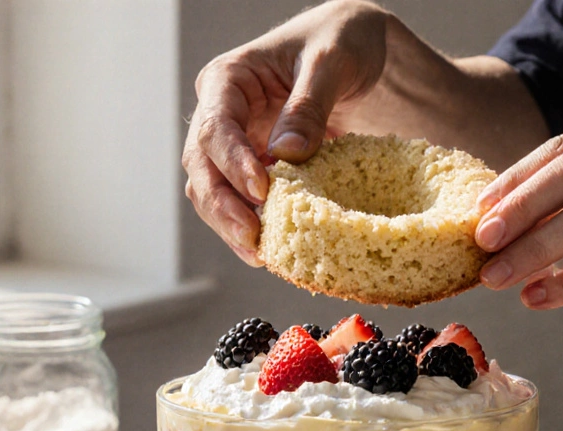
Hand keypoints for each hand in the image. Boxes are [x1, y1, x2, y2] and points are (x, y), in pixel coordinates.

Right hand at [183, 1, 388, 264]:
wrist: (360, 53)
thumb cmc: (343, 43)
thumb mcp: (332, 61)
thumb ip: (308, 104)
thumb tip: (286, 153)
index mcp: (229, 80)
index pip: (215, 126)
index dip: (232, 162)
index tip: (261, 190)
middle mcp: (222, 114)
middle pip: (202, 166)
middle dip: (223, 206)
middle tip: (252, 238)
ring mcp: (236, 145)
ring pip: (213, 192)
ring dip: (230, 225)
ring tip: (260, 254)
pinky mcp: (254, 170)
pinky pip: (242, 204)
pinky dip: (253, 228)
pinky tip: (273, 251)